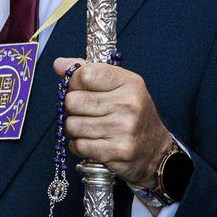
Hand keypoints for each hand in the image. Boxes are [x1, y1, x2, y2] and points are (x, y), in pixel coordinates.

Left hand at [53, 59, 172, 188]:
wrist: (157, 150)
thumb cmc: (133, 114)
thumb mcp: (119, 86)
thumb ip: (88, 72)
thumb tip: (59, 64)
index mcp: (129, 83)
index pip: (83, 74)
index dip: (74, 83)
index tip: (81, 89)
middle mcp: (128, 104)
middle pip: (72, 101)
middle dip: (73, 109)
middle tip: (86, 113)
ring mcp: (123, 129)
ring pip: (71, 125)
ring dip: (75, 129)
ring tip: (91, 129)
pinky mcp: (117, 151)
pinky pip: (78, 145)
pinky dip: (79, 146)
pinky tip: (93, 143)